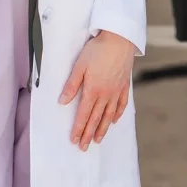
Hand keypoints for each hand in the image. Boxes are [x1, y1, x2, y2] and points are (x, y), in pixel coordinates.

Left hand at [58, 30, 136, 148]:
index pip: (83, 114)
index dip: (78, 129)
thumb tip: (62, 102)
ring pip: (109, 115)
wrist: (119, 39)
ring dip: (102, 129)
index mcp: (93, 90)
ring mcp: (116, 91)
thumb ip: (71, 85)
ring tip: (97, 140)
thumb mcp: (80, 66)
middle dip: (88, 134)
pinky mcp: (124, 86)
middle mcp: (105, 94)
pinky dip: (117, 115)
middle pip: (96, 119)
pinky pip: (121, 105)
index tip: (74, 140)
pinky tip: (114, 121)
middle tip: (84, 148)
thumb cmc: (97, 50)